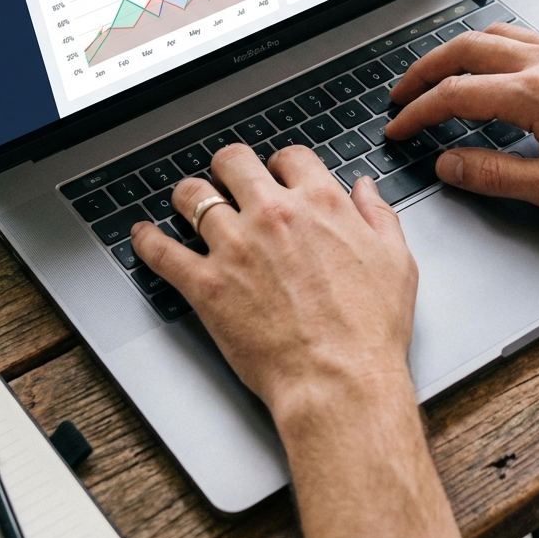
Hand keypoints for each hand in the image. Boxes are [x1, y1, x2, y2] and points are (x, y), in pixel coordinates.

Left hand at [132, 143, 415, 411]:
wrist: (339, 380)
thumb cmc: (370, 329)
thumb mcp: (395, 261)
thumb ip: (378, 215)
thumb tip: (364, 189)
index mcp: (319, 203)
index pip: (289, 156)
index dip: (281, 164)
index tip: (277, 175)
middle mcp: (273, 215)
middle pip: (233, 161)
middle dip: (228, 166)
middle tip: (227, 178)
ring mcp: (235, 246)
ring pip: (193, 195)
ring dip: (187, 195)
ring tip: (186, 200)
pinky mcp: (206, 284)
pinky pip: (163, 251)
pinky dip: (147, 240)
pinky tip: (144, 235)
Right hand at [387, 24, 538, 249]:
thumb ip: (495, 175)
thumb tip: (449, 165)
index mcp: (535, 94)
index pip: (455, 95)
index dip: (417, 112)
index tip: (398, 128)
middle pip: (463, 50)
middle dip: (423, 71)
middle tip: (401, 94)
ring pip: (490, 35)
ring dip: (452, 51)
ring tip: (433, 74)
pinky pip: (519, 35)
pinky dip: (486, 43)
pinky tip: (487, 61)